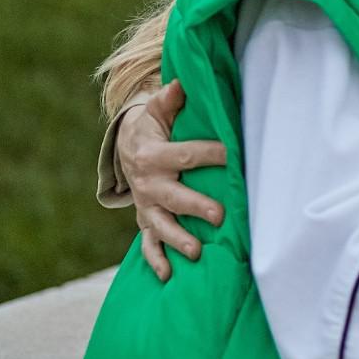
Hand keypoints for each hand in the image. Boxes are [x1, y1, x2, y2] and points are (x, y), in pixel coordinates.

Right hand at [117, 79, 227, 281]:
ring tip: (196, 251)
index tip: (232, 155)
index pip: (185, 155)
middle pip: (174, 197)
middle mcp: (148, 184)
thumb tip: (182, 83)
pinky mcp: (146, 220)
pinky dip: (156, 260)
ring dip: (178, 239)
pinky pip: (148, 244)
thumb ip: (168, 99)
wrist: (126, 149)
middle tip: (219, 215)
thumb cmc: (152, 127)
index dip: (210, 154)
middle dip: (195, 206)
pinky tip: (168, 275)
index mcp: (153, 156)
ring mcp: (146, 206)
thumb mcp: (157, 111)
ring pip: (161, 226)